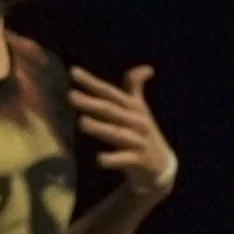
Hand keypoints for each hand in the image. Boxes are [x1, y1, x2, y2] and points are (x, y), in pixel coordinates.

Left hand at [70, 65, 176, 200]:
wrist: (162, 165)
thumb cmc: (143, 133)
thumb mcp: (140, 109)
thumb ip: (135, 87)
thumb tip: (147, 67)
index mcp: (133, 107)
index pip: (109, 92)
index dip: (92, 82)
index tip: (73, 72)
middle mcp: (136, 121)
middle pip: (110, 110)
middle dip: (91, 103)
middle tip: (71, 96)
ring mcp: (138, 141)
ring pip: (116, 133)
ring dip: (100, 127)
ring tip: (81, 122)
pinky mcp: (139, 160)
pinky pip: (124, 159)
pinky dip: (112, 159)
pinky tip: (99, 159)